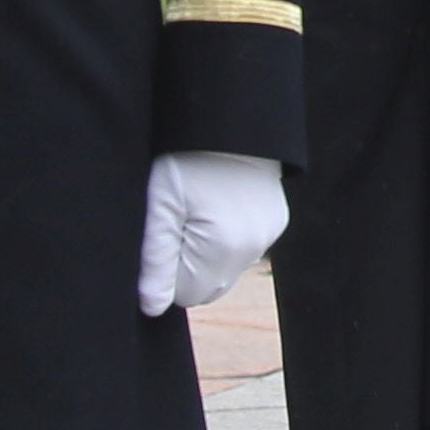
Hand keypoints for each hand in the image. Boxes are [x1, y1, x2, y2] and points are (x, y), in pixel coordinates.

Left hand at [136, 150, 289, 316]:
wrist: (230, 122)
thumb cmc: (186, 159)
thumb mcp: (160, 206)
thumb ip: (156, 260)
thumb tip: (152, 307)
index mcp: (223, 246)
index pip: (185, 295)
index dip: (168, 269)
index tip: (166, 232)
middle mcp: (253, 247)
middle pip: (209, 287)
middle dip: (188, 265)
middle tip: (180, 221)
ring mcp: (269, 235)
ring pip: (226, 270)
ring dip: (208, 253)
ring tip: (200, 210)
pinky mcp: (276, 222)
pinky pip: (244, 250)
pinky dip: (228, 238)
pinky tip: (220, 206)